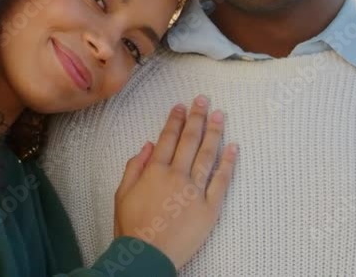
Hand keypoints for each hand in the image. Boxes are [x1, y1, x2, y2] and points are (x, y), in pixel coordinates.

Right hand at [113, 95, 237, 269]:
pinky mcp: (210, 208)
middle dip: (197, 117)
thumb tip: (148, 146)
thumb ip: (134, 167)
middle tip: (204, 99)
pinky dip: (229, 163)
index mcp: (155, 171)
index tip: (181, 106)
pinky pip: (221, 181)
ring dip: (214, 132)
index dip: (175, 119)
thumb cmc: (132, 228)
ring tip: (220, 115)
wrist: (147, 256)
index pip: (168, 138)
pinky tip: (234, 147)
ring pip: (208, 155)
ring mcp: (195, 191)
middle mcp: (176, 176)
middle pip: (190, 140)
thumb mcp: (122, 194)